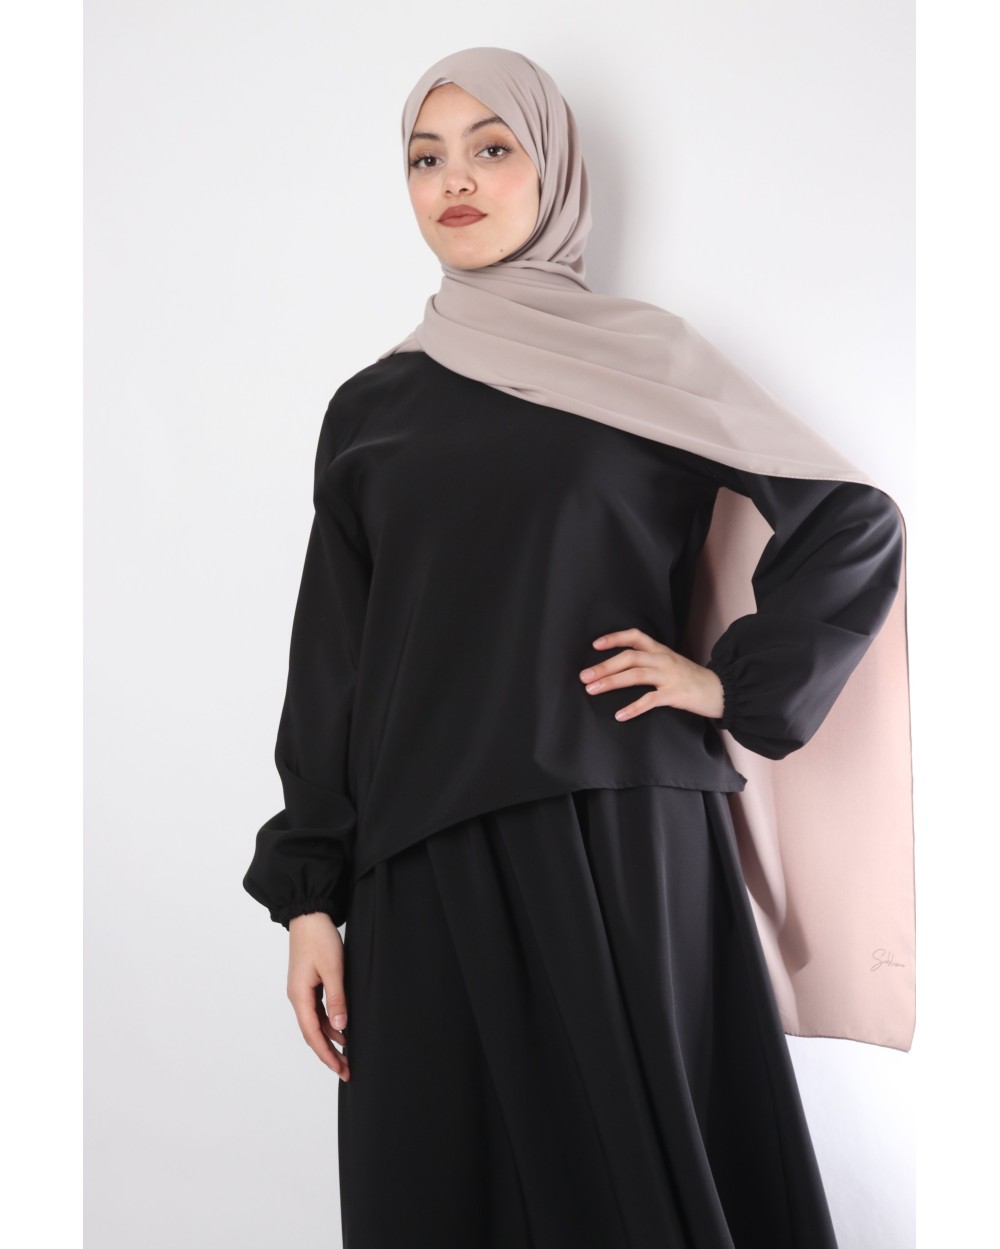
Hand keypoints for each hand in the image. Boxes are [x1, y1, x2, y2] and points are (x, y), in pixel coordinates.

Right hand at [287, 912, 350, 1079]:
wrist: (309, 915)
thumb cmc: (319, 939)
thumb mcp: (333, 969)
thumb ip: (337, 998)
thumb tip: (341, 1027)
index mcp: (299, 996)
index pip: (313, 1034)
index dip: (326, 1054)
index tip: (340, 1069)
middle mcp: (297, 997)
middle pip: (312, 1033)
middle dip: (328, 1053)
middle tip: (346, 1070)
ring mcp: (302, 991)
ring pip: (316, 1023)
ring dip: (330, 1039)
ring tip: (348, 1054)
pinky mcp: (308, 984)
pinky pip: (318, 1011)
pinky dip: (330, 1023)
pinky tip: (343, 1029)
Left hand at [578, 627, 723, 720]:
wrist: (721, 690)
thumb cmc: (692, 678)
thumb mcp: (671, 663)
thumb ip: (651, 661)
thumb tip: (623, 666)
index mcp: (661, 651)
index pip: (635, 637)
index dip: (615, 638)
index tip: (596, 645)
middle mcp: (663, 660)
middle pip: (629, 657)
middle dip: (604, 666)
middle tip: (584, 676)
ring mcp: (669, 676)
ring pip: (636, 674)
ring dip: (611, 682)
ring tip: (593, 689)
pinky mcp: (675, 694)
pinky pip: (650, 700)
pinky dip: (633, 708)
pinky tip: (620, 714)